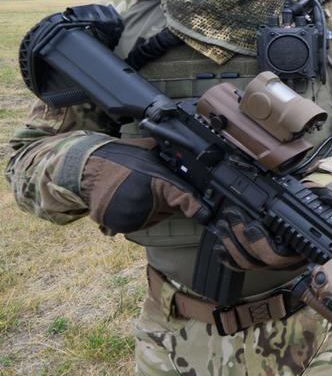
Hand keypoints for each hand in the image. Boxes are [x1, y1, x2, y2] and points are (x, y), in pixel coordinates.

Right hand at [82, 139, 201, 233]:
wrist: (86, 170)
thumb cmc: (118, 158)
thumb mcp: (148, 150)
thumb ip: (169, 156)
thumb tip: (189, 155)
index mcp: (154, 183)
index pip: (182, 198)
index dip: (193, 204)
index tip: (201, 210)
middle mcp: (144, 203)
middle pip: (171, 208)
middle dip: (168, 199)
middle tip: (151, 185)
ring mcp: (132, 217)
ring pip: (158, 217)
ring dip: (156, 209)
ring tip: (138, 191)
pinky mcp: (122, 226)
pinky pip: (143, 223)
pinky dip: (142, 216)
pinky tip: (130, 202)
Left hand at [208, 173, 331, 270]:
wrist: (309, 225)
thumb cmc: (311, 215)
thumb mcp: (318, 203)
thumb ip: (322, 199)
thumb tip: (330, 200)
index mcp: (298, 250)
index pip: (277, 254)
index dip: (260, 242)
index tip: (251, 224)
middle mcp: (282, 261)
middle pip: (256, 258)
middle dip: (241, 238)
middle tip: (233, 215)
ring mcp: (269, 264)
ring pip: (246, 263)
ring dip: (231, 244)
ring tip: (223, 224)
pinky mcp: (257, 262)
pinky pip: (239, 267)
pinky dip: (227, 258)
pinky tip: (218, 246)